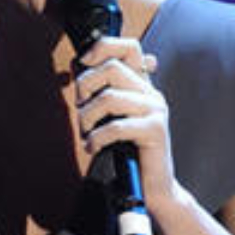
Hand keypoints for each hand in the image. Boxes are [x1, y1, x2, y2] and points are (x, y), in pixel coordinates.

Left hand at [74, 36, 179, 209]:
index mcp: (141, 85)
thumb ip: (101, 91)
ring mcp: (156, 110)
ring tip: (86, 135)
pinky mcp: (155, 130)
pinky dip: (96, 138)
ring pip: (108, 98)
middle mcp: (151, 93)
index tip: (83, 62)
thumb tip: (78, 64)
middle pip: (112, 68)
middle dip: (85, 86)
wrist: (153, 187)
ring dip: (87, 118)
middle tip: (80, 108)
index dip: (103, 47)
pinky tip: (93, 147)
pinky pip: (116, 126)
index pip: (129, 47)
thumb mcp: (111, 116)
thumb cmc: (128, 151)